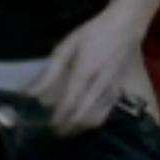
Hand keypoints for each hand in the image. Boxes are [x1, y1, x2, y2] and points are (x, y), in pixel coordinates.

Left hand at [27, 10, 143, 136]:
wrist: (126, 26)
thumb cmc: (93, 33)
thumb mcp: (68, 46)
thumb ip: (51, 71)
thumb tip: (33, 92)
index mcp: (85, 71)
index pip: (69, 102)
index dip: (58, 118)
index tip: (47, 125)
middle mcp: (100, 84)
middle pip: (82, 116)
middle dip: (66, 128)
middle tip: (53, 132)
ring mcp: (112, 90)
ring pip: (95, 119)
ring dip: (79, 129)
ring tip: (65, 131)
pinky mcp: (119, 92)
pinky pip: (105, 115)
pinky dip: (92, 123)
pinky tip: (82, 123)